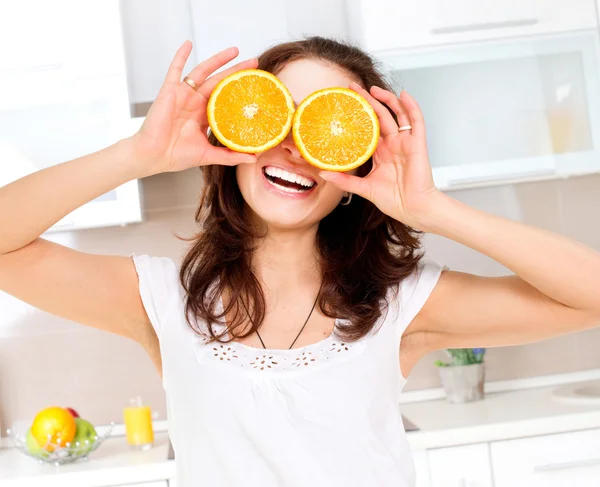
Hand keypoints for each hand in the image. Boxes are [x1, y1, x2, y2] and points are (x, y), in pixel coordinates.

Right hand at [130, 41, 257, 174]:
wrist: (153, 156)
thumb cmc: (176, 156)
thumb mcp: (209, 155)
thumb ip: (230, 155)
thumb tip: (254, 158)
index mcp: (204, 115)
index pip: (226, 98)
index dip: (239, 91)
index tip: (255, 85)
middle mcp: (195, 102)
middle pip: (219, 81)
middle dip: (236, 71)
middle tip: (254, 62)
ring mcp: (183, 94)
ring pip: (204, 72)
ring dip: (218, 59)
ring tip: (235, 51)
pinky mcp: (170, 90)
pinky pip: (175, 69)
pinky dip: (181, 55)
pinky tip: (188, 43)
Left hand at [319, 83, 440, 229]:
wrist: (413, 209)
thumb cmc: (395, 200)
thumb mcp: (363, 188)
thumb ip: (344, 180)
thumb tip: (323, 173)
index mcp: (381, 153)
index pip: (368, 128)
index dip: (358, 115)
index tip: (344, 104)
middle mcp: (393, 144)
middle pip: (380, 116)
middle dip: (367, 101)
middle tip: (353, 88)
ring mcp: (405, 142)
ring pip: (397, 113)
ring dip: (386, 99)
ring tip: (372, 88)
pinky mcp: (417, 143)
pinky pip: (416, 120)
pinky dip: (411, 106)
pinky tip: (403, 94)